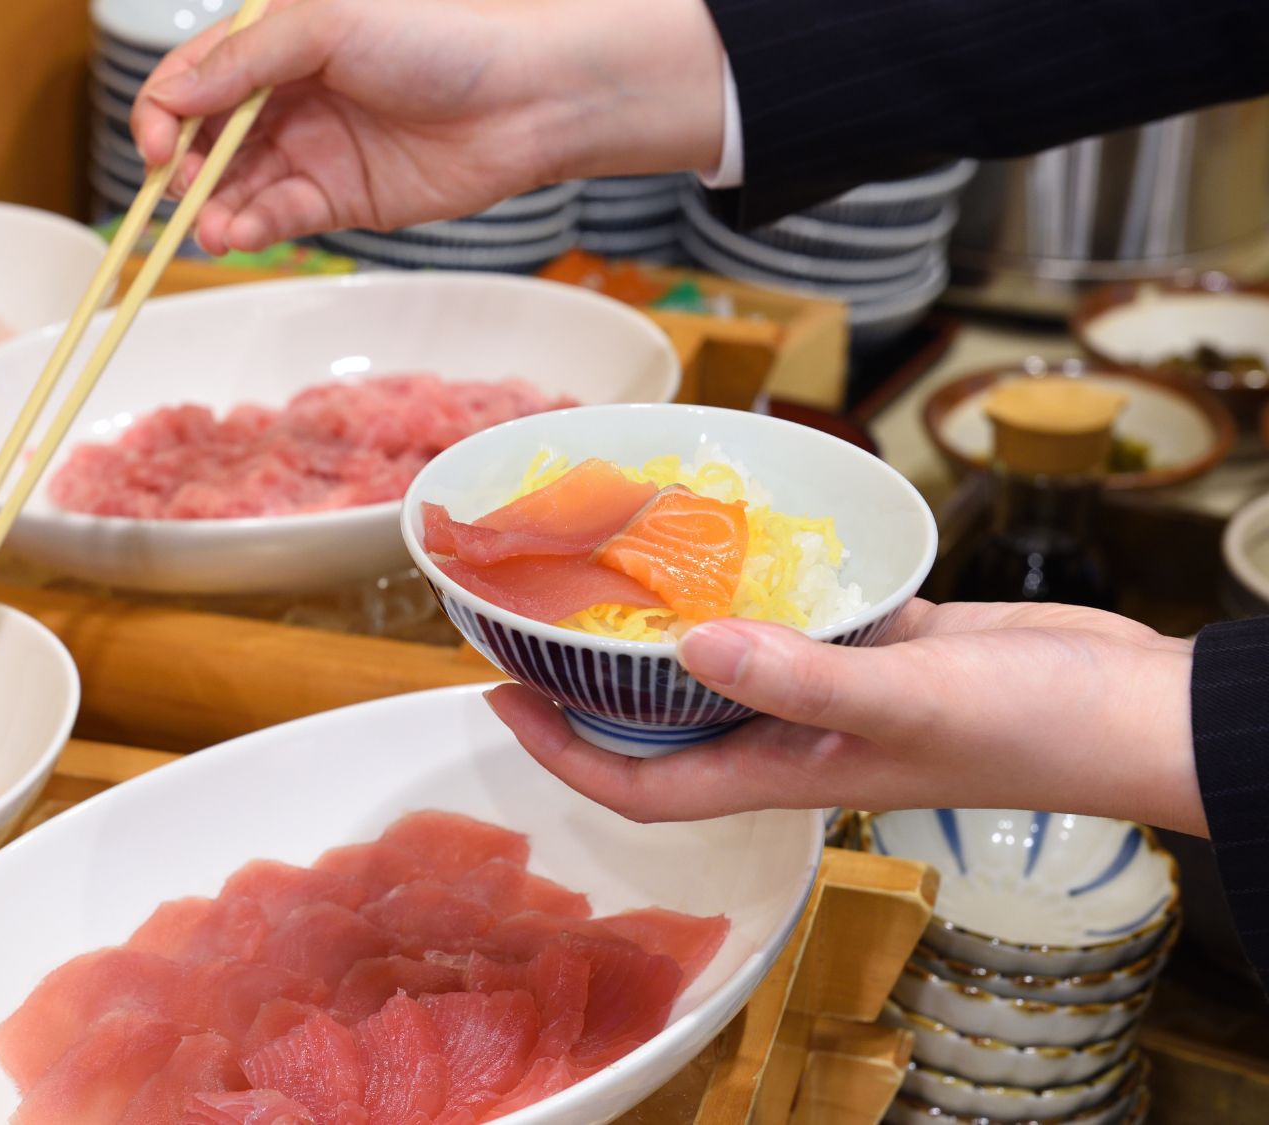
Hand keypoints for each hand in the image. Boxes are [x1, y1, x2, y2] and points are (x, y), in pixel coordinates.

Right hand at [128, 0, 728, 254]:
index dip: (162, 112)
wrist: (527, 98)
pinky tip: (239, 234)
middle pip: (204, 138)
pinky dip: (251, 229)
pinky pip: (277, 218)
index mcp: (277, 40)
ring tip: (211, 226)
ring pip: (235, 186)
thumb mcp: (326, 23)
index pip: (194, 77)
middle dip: (181, 168)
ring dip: (212, 208)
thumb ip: (244, 60)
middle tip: (178, 189)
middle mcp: (286, 94)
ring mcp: (311, 149)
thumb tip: (172, 96)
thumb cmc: (442, 37)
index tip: (154, 143)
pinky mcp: (339, 200)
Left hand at [484, 600, 1208, 835]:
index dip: (560, 751)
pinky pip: (784, 616)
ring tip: (606, 562)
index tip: (497, 693)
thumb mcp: (908, 700)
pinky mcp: (875, 643)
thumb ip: (801, 677)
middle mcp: (791, 735)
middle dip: (588, 682)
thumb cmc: (1033, 730)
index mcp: (783, 771)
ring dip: (661, 626)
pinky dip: (746, 582)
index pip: (640, 784)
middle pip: (659, 721)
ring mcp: (831, 689)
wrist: (1133, 708)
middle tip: (532, 613)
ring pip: (717, 663)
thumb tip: (688, 647)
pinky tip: (725, 531)